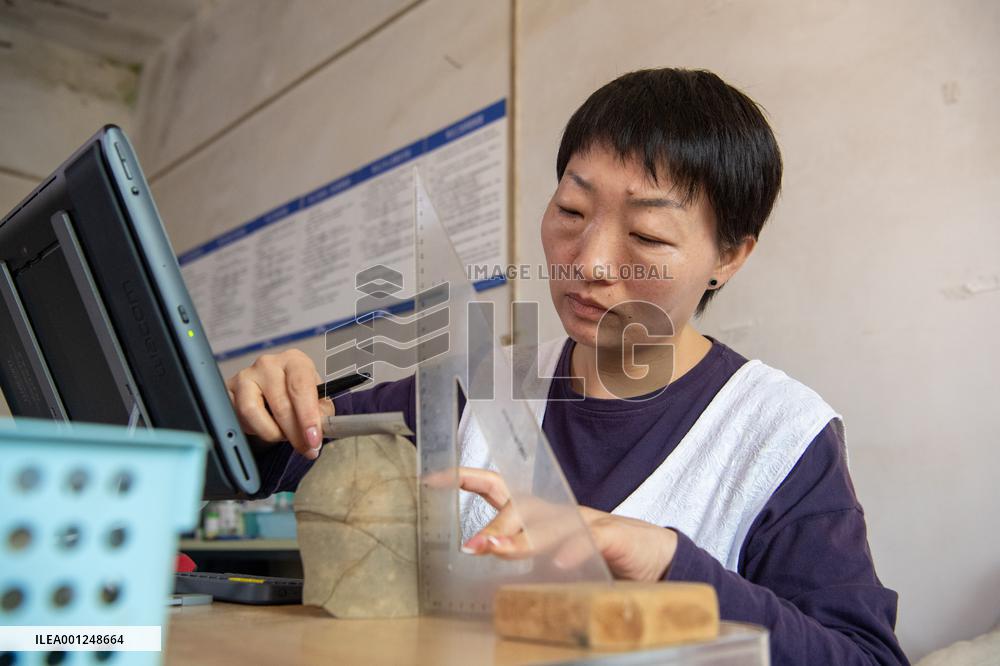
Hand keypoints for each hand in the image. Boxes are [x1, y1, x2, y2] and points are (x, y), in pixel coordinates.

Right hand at [225, 349, 333, 459]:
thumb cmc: (296, 393)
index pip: (301, 387)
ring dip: (271, 431)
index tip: (313, 438)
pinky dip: (254, 429)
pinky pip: (238, 417)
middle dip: (294, 433)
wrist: (273, 391)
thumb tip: (319, 431)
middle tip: (304, 447)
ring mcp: (245, 376)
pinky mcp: (229, 390)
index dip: (308, 416)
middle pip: (280, 404)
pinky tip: (264, 426)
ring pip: (253, 411)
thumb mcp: (317, 400)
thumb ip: (322, 414)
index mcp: (295, 361)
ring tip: (282, 434)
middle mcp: (269, 364)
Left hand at [450, 468, 677, 580]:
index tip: (431, 477)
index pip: (495, 487)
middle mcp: (558, 510)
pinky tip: (560, 564)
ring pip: (548, 524)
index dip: (464, 478)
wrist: (654, 557)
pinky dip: (575, 550)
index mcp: (539, 512)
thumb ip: (518, 549)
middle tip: (472, 547)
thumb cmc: (595, 555)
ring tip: (498, 551)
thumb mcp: (551, 555)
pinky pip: (590, 539)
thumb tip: (476, 549)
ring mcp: (585, 520)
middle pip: (519, 506)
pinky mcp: (612, 536)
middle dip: (494, 525)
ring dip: (522, 539)